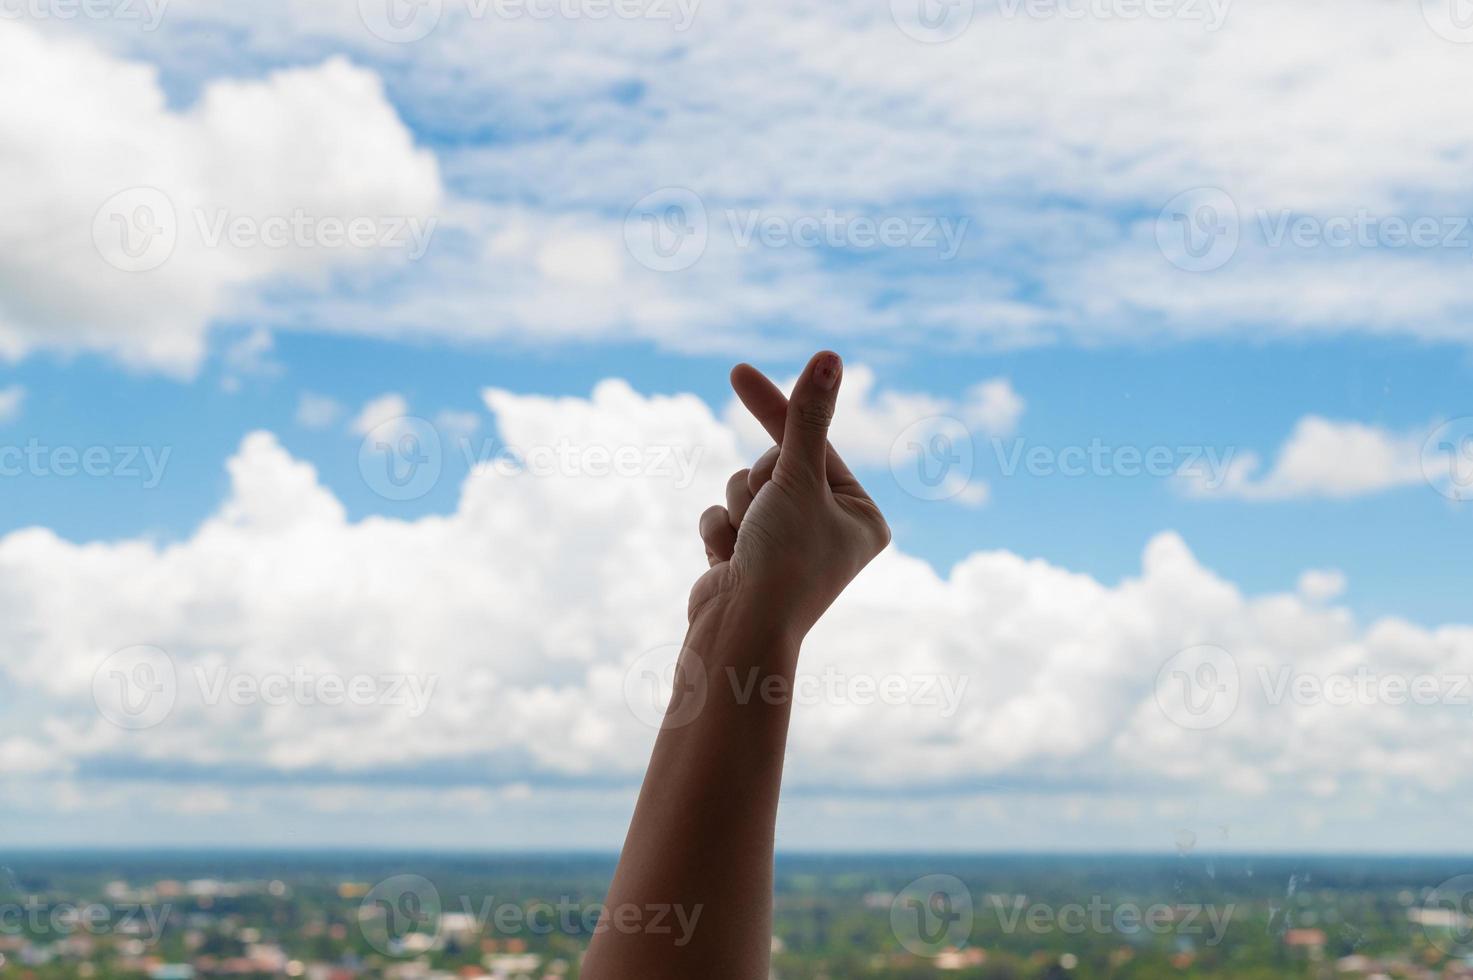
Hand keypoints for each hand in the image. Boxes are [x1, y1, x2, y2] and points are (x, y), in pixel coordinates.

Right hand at [690, 352, 890, 640]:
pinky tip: (728, 562)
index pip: (814, 443)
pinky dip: (719, 533)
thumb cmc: (783, 559)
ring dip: (738, 508)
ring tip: (749, 546)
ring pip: (744, 488)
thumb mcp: (797, 478)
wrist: (739, 633)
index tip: (738, 372)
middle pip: (775, 465)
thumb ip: (807, 418)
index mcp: (863, 516)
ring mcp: (788, 546)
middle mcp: (830, 530)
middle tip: (767, 513)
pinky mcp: (750, 558)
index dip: (776, 410)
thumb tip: (829, 357)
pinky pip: (723, 516)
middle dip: (759, 483)